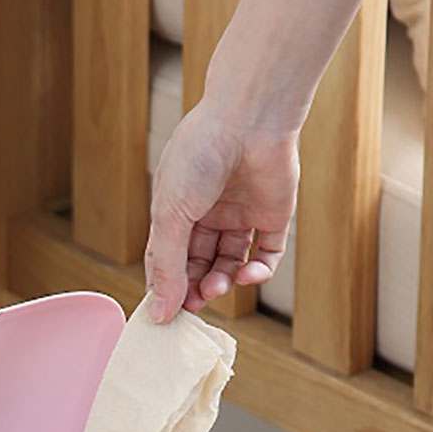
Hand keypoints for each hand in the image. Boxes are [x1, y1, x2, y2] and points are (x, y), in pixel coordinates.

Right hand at [145, 103, 299, 323]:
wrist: (249, 117)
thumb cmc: (200, 154)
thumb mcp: (170, 215)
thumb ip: (166, 266)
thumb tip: (159, 313)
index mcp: (176, 207)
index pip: (167, 257)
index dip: (166, 286)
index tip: (164, 313)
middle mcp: (208, 212)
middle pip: (198, 264)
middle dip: (194, 287)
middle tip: (194, 305)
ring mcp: (241, 214)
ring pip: (230, 263)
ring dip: (222, 281)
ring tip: (216, 287)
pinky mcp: (273, 215)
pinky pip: (266, 254)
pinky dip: (258, 272)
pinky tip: (247, 274)